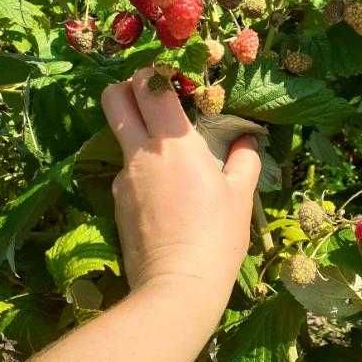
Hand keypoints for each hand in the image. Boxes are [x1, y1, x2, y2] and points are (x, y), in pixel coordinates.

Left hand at [101, 69, 260, 312]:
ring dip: (137, 135)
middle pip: (114, 100)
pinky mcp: (115, 204)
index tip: (171, 81)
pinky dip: (140, 173)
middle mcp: (141, 153)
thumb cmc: (216, 237)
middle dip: (126, 89)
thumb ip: (244, 161)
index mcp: (174, 142)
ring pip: (120, 139)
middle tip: (150, 98)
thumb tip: (247, 141)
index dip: (156, 74)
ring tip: (168, 159)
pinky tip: (163, 198)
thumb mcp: (240, 196)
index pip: (150, 87)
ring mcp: (122, 178)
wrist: (177, 286)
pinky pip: (125, 174)